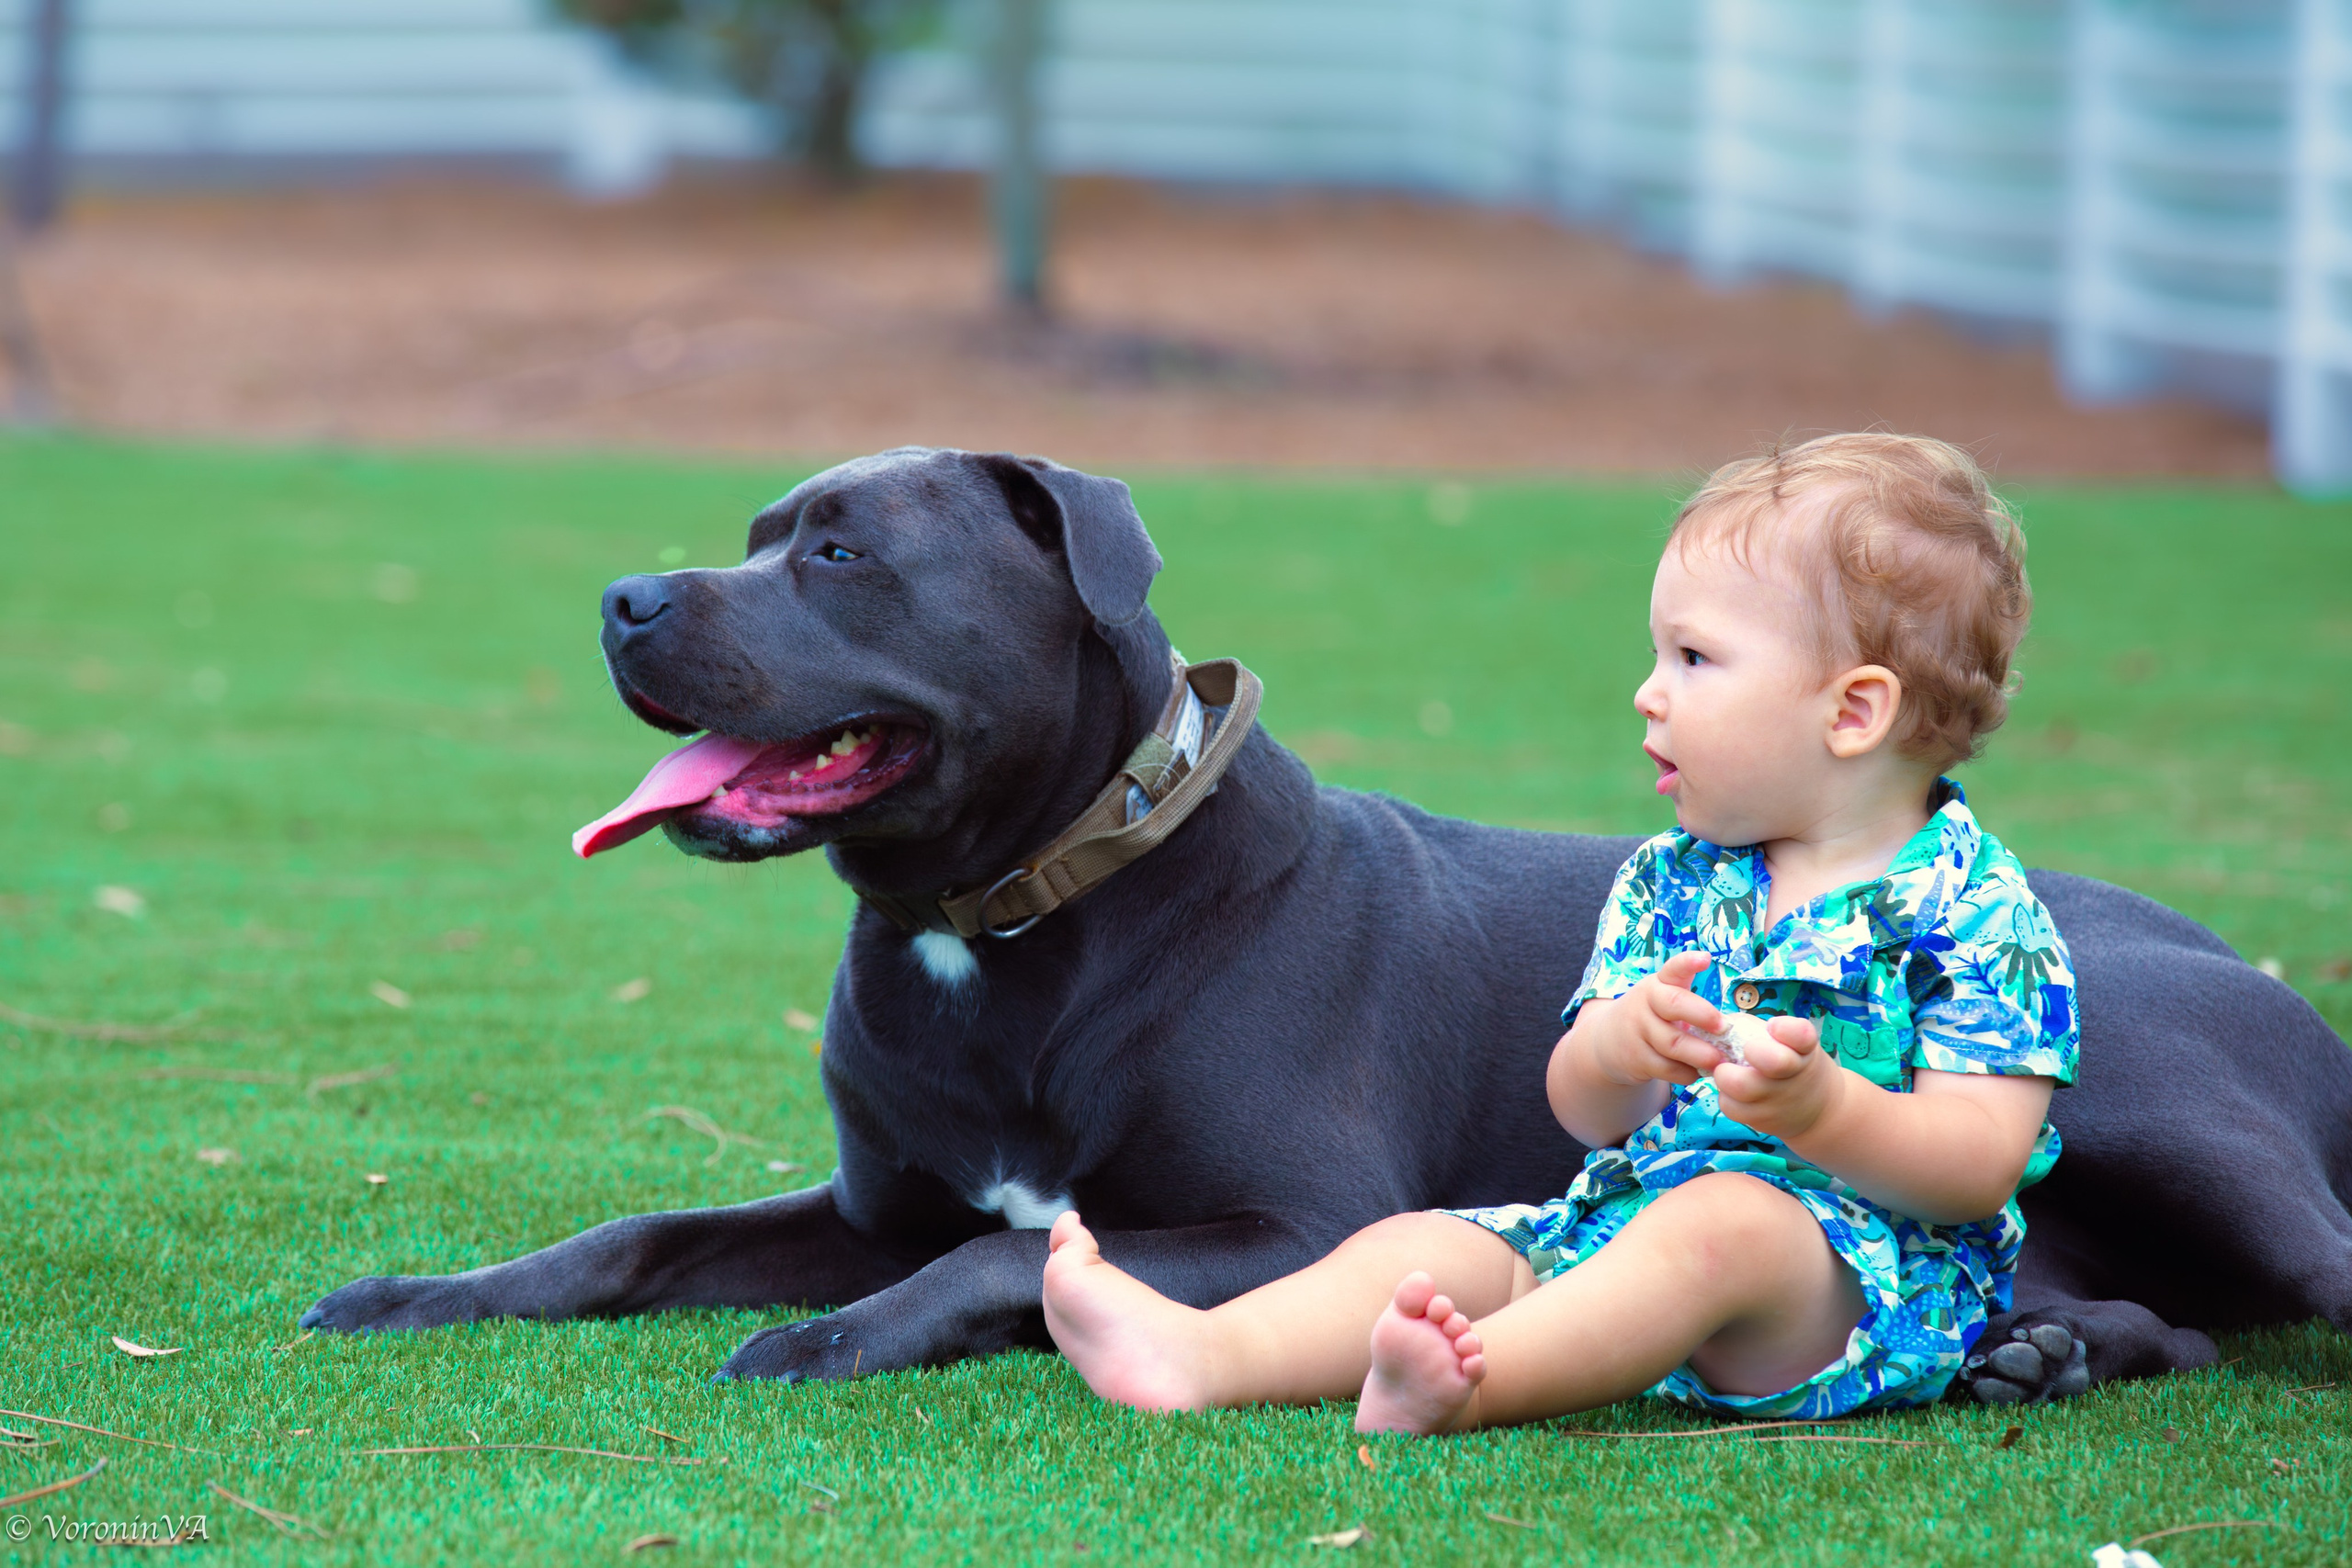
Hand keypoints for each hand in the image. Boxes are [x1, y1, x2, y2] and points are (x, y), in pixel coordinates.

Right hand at [1591, 952, 1738, 1087]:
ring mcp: (1638, 1031)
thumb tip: (1732, 1027)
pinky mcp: (1636, 1058)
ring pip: (1672, 1043)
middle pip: (1673, 1004)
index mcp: (1658, 984)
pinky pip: (1667, 1068)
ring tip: (1719, 1061)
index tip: (1704, 958)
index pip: (1672, 969)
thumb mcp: (1662, 999)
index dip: (1687, 962)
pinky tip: (1696, 1072)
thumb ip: (1690, 1003)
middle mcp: (1645, 1002)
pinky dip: (1686, 1073)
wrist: (1607, 1042)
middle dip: (1702, 1014)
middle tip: (1724, 1028)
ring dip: (1700, 1054)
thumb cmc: (1652, 1017)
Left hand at [1709, 1015, 1844, 1138]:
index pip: (1800, 1034)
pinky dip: (1726, 1096)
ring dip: (1727, 1074)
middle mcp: (1793, 1073)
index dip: (1785, 1029)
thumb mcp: (1789, 1042)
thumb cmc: (1791, 1063)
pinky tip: (1734, 1091)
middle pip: (1773, 1061)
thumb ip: (1760, 1028)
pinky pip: (1730, 1106)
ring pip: (1740, 1086)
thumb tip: (1720, 1026)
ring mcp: (1778, 1100)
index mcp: (1803, 1047)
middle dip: (1752, 1051)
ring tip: (1730, 1070)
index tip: (1773, 1027)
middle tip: (1744, 1052)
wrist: (1817, 1109)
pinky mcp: (1761, 1121)